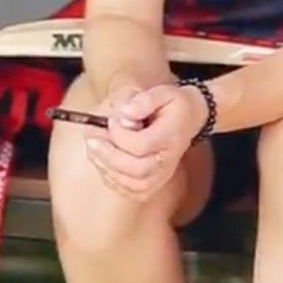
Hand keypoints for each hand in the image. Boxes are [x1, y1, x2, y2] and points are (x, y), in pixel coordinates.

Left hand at [85, 84, 201, 201]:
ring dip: (107, 168)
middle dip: (109, 156)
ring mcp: (162, 175)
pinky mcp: (154, 183)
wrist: (190, 117)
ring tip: (94, 150)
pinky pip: (130, 190)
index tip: (111, 120)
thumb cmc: (173, 105)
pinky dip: (112, 180)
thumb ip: (143, 100)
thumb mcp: (162, 91)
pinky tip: (103, 164)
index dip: (120, 135)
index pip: (141, 145)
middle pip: (136, 169)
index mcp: (171, 136)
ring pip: (132, 183)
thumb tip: (123, 113)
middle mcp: (169, 160)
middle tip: (92, 140)